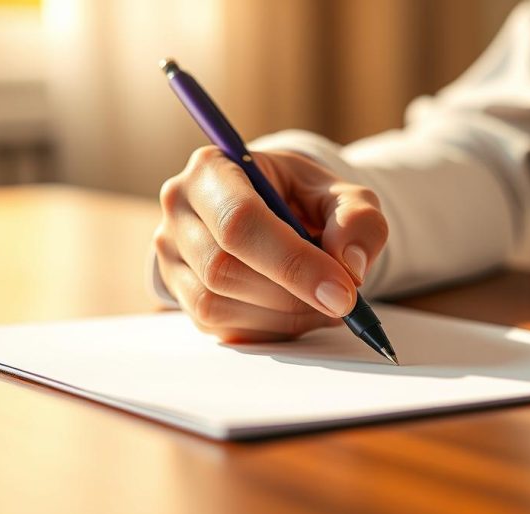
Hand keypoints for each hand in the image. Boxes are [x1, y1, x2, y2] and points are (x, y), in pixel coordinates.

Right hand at [153, 146, 388, 341]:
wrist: (275, 212)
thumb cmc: (301, 198)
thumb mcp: (341, 194)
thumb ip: (357, 220)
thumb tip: (350, 266)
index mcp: (211, 169)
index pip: (239, 221)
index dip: (292, 262)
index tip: (342, 291)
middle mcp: (179, 210)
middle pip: (222, 269)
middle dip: (290, 295)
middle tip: (341, 302)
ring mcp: (171, 255)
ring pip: (216, 305)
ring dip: (281, 316)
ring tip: (322, 303)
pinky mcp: (179, 294)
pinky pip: (220, 327)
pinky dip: (269, 328)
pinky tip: (296, 311)